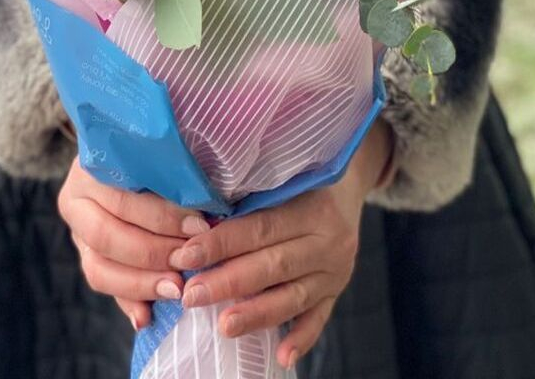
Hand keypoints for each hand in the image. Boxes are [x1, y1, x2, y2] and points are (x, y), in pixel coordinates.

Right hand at [58, 159, 209, 329]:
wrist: (125, 157)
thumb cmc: (156, 153)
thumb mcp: (161, 156)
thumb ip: (174, 178)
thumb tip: (204, 213)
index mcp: (91, 168)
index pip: (125, 199)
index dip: (164, 217)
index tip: (200, 227)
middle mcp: (76, 199)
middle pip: (108, 237)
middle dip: (153, 253)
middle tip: (188, 262)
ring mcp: (76, 231)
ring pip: (98, 268)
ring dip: (141, 283)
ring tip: (176, 289)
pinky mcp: (85, 255)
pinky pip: (103, 284)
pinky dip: (127, 300)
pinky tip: (147, 316)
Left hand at [173, 120, 392, 369]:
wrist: (347, 188)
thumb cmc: (302, 179)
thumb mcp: (282, 179)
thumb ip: (249, 199)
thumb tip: (195, 220)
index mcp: (311, 206)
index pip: (260, 227)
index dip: (222, 243)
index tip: (186, 255)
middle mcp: (328, 240)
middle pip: (274, 265)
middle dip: (229, 282)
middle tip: (192, 295)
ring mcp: (336, 270)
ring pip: (294, 296)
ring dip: (257, 313)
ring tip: (224, 326)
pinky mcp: (337, 291)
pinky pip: (319, 318)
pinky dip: (302, 338)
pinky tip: (282, 356)